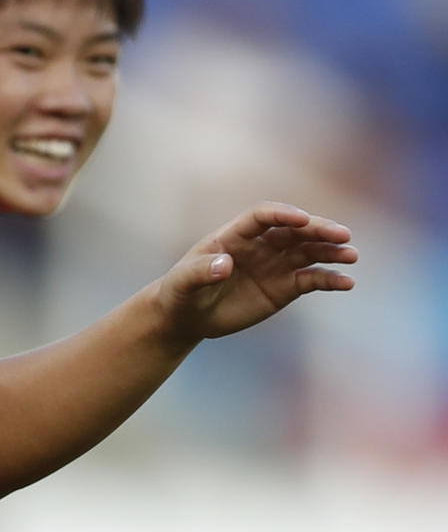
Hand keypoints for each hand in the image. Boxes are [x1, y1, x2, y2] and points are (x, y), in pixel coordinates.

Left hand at [156, 202, 356, 341]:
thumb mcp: (183, 283)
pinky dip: (329, 279)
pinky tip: (347, 283)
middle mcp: (259, 246)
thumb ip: (200, 272)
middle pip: (293, 231)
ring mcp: (274, 265)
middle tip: (342, 235)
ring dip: (330, 252)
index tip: (302, 220)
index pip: (262, 217)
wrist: (187, 317)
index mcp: (233, 236)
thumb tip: (225, 264)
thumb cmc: (180, 293)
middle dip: (317, 231)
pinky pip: (311, 279)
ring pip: (308, 252)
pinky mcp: (284, 287)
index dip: (282, 215)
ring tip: (351, 255)